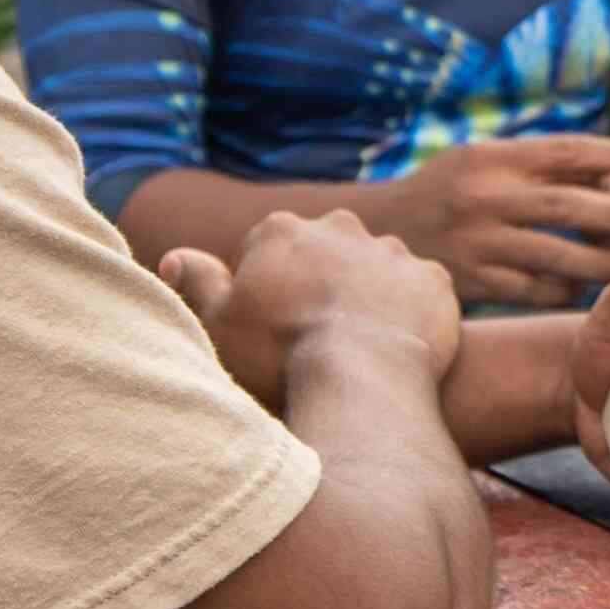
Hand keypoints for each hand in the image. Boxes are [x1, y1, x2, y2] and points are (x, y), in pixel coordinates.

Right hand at [164, 203, 466, 401]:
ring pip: (375, 270)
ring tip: (361, 348)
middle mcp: (341, 227)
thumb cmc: (280, 356)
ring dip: (368, 297)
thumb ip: (197, 282)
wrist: (361, 381)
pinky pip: (420, 293)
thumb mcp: (220, 323)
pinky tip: (398, 348)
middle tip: (317, 337)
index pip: (269, 250)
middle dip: (321, 283)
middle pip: (325, 253)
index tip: (271, 328)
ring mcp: (393, 251)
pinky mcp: (434, 280)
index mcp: (283, 230)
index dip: (267, 289)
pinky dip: (411, 314)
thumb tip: (175, 257)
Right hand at [382, 130, 609, 306]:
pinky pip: (531, 291)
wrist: (382, 228)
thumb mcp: (482, 160)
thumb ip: (535, 162)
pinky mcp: (472, 281)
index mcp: (493, 158)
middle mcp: (486, 197)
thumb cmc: (448, 189)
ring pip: (555, 256)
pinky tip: (586, 288)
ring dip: (601, 261)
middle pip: (568, 204)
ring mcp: (478, 242)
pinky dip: (563, 290)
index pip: (566, 151)